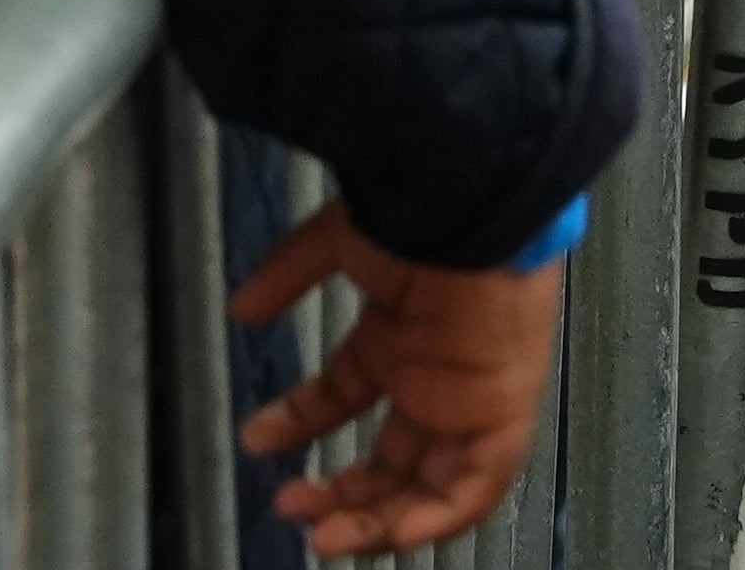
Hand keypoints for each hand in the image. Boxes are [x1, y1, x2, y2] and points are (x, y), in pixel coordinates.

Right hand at [232, 202, 561, 558]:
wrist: (475, 208)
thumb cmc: (417, 214)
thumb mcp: (339, 241)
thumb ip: (288, 274)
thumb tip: (242, 306)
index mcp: (398, 336)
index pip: (345, 397)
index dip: (301, 422)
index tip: (257, 437)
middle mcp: (433, 377)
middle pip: (391, 461)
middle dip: (341, 493)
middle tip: (292, 507)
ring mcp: (467, 401)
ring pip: (428, 487)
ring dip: (378, 520)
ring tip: (325, 538)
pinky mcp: (502, 417)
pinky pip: (475, 488)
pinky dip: (435, 519)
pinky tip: (393, 534)